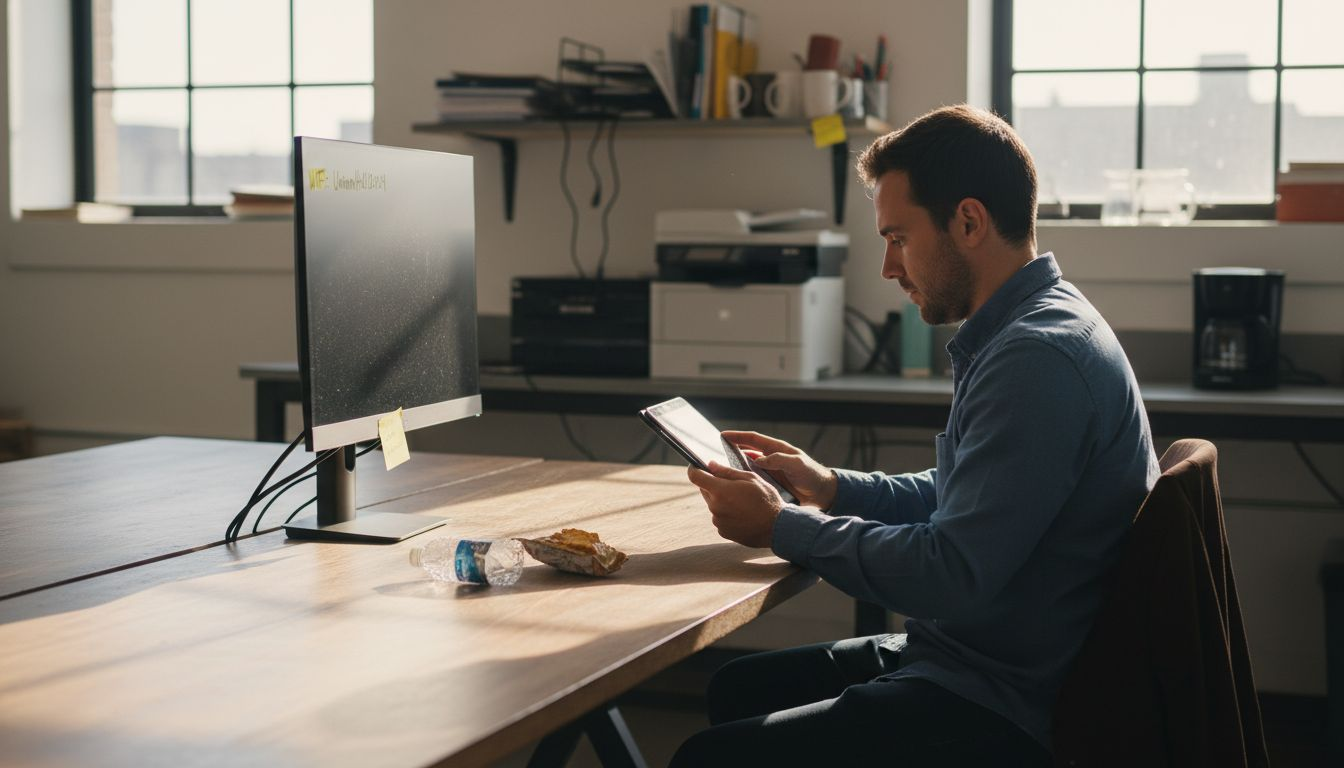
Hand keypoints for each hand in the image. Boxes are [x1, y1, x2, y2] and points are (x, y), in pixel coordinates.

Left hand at [687, 461, 783, 548]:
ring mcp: (718, 521)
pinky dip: (727, 513)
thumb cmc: (766, 500)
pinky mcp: (722, 531)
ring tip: (742, 502)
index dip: (694, 469)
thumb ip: (727, 471)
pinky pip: (720, 517)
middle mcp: (715, 507)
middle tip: (734, 485)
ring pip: (713, 504)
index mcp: (720, 491)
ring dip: (722, 500)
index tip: (696, 466)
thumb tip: (710, 465)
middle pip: (705, 490)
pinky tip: (743, 513)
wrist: (777, 528)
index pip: (695, 477)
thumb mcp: (750, 478)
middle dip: (714, 485)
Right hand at [722, 430, 837, 509]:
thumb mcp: (797, 464)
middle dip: (732, 450)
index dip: (738, 436)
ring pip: (748, 466)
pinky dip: (744, 480)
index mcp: (777, 449)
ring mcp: (770, 471)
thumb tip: (758, 459)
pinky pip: (754, 479)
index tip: (723, 435)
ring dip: (736, 467)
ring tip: (721, 471)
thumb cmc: (812, 475)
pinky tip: (736, 485)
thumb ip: (779, 460)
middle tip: (716, 453)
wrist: (822, 493)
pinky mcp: (771, 483)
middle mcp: (771, 458)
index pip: (753, 439)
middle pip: (747, 451)